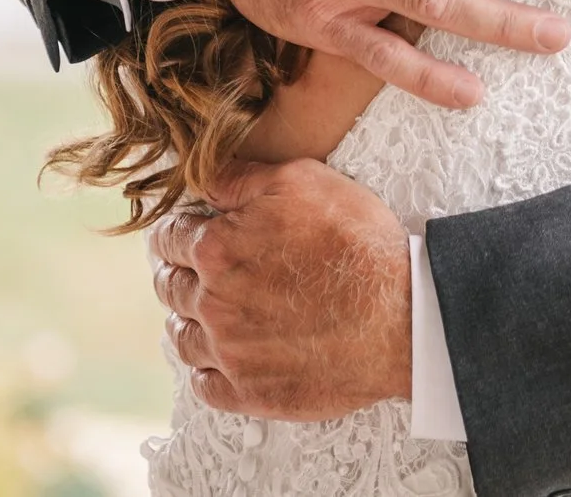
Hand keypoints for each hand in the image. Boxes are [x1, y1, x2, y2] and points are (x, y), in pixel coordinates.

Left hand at [150, 160, 411, 419]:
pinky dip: (206, 369)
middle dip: (179, 272)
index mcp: (217, 249)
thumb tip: (204, 179)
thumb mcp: (303, 181)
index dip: (177, 232)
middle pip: (170, 287)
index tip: (188, 233)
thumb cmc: (358, 241)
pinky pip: (204, 385)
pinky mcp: (250, 392)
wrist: (402, 315)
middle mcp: (213, 303)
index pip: (169, 238)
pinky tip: (223, 356)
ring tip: (208, 313)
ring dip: (189, 320)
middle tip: (198, 270)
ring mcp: (229, 353)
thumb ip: (241, 178)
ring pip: (181, 338)